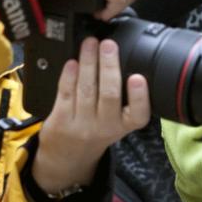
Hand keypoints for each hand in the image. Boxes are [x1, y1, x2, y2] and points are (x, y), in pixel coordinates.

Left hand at [31, 38, 151, 193]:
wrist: (68, 157)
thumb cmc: (96, 131)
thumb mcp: (117, 122)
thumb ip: (123, 98)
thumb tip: (119, 57)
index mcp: (124, 125)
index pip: (138, 113)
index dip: (139, 96)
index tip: (138, 77)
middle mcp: (105, 127)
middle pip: (109, 94)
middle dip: (109, 66)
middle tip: (109, 45)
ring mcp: (82, 125)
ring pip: (86, 89)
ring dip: (88, 62)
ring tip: (90, 44)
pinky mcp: (61, 121)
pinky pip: (66, 93)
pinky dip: (69, 75)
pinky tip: (72, 62)